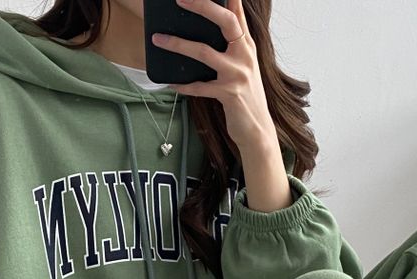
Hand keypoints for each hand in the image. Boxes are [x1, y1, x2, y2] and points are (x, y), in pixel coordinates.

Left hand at [151, 0, 275, 151]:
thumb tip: (204, 34)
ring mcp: (237, 75)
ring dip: (178, 44)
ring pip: (204, 52)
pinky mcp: (228, 94)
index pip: (238, 14)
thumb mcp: (242, 68)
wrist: (257, 129)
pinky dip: (183, 85)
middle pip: (225, 22)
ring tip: (159, 39)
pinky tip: (171, 83)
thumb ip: (230, 49)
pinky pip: (199, 87)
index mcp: (247, 46)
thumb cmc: (245, 97)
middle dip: (202, 7)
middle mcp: (244, 56)